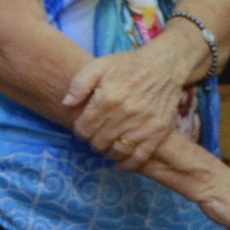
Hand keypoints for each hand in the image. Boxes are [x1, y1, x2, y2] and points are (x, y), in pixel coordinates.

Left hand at [63, 33, 199, 170]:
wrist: (163, 67)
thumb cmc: (127, 65)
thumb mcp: (99, 66)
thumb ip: (79, 84)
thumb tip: (66, 104)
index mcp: (107, 99)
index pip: (84, 129)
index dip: (79, 131)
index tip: (83, 128)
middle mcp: (124, 115)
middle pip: (98, 142)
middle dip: (92, 141)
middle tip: (94, 136)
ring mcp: (142, 126)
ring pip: (117, 151)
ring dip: (107, 153)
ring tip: (105, 146)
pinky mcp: (157, 133)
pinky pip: (140, 156)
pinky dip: (127, 164)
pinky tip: (119, 162)